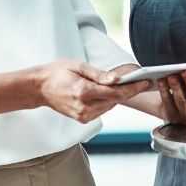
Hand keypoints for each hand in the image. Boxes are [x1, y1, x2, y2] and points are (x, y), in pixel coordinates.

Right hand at [36, 60, 151, 123]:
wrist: (39, 88)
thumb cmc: (57, 73)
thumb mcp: (78, 66)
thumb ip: (99, 74)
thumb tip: (117, 79)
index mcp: (83, 92)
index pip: (116, 93)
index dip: (134, 88)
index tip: (147, 82)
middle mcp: (84, 107)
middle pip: (116, 100)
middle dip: (129, 90)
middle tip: (141, 80)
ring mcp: (83, 116)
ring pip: (110, 106)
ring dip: (118, 95)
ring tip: (124, 83)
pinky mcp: (83, 119)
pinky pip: (102, 109)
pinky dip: (107, 100)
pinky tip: (106, 91)